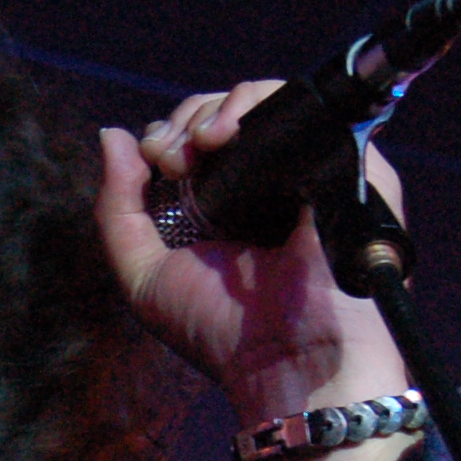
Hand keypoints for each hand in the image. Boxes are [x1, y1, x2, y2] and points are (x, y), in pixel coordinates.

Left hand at [94, 86, 410, 421]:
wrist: (287, 359)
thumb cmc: (219, 331)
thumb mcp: (144, 274)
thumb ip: (117, 207)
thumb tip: (111, 134)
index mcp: (228, 206)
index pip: (198, 138)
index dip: (170, 135)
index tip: (156, 160)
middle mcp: (271, 184)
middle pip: (226, 112)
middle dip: (186, 119)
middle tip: (173, 154)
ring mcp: (312, 172)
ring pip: (264, 100)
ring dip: (218, 108)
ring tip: (202, 142)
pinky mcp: (349, 165)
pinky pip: (305, 107)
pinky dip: (262, 103)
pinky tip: (231, 135)